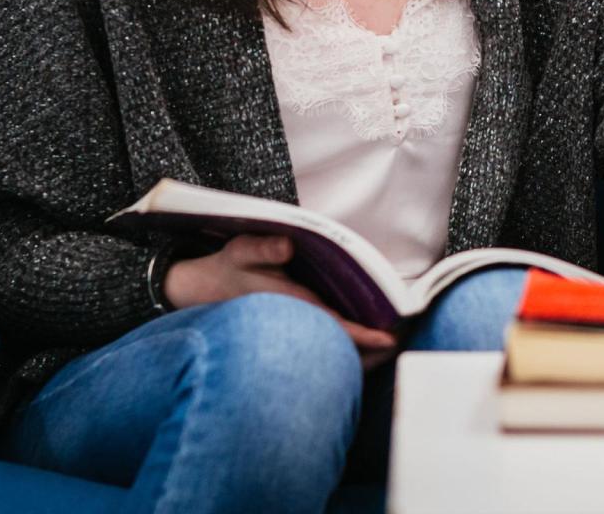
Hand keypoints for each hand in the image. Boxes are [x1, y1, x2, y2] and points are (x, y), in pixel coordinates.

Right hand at [164, 235, 398, 366]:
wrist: (199, 293)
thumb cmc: (228, 268)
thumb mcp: (240, 250)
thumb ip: (262, 248)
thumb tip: (287, 247)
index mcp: (289, 306)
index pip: (332, 325)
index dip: (361, 335)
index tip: (388, 340)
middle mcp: (293, 327)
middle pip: (339, 348)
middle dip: (371, 352)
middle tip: (404, 347)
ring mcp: (290, 337)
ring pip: (332, 353)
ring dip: (360, 356)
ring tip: (390, 351)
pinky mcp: (288, 338)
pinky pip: (321, 351)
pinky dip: (345, 351)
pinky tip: (363, 349)